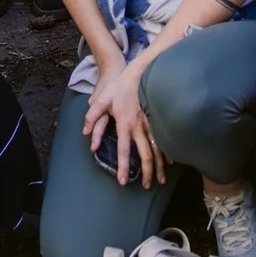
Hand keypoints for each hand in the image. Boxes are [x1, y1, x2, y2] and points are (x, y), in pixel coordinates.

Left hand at [83, 56, 165, 188]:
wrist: (139, 71)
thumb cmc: (118, 86)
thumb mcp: (101, 100)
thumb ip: (92, 117)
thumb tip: (85, 134)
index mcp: (124, 123)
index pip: (124, 150)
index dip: (123, 167)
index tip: (123, 181)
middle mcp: (139, 126)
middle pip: (145, 154)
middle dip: (146, 172)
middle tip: (146, 185)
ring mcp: (151, 122)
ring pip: (157, 149)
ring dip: (159, 166)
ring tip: (160, 180)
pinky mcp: (157, 118)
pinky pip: (163, 139)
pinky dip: (168, 152)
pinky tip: (170, 162)